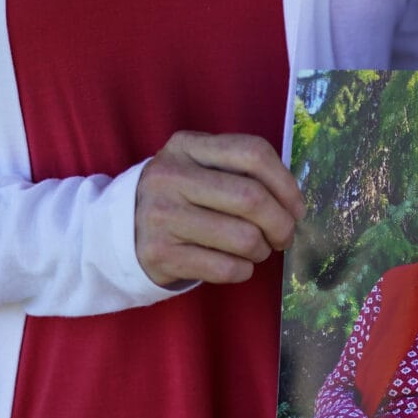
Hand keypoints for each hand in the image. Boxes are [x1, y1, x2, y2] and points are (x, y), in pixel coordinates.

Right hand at [135, 131, 305, 286]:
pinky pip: (226, 267)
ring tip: (256, 249)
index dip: (286, 184)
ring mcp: (162, 215)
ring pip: (243, 238)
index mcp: (187, 146)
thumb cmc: (180, 199)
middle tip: (284, 236)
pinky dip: (244, 270)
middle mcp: (171, 176)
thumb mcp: (200, 168)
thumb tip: (294, 204)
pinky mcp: (160, 254)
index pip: (253, 153)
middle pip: (252, 198)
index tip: (296, 208)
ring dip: (262, 250)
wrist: (121, 231)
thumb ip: (241, 172)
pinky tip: (237, 265)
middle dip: (281, 224)